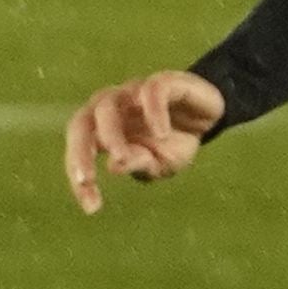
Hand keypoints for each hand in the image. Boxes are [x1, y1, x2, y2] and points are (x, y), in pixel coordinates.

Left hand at [62, 69, 224, 213]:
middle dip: (80, 153)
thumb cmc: (174, 142)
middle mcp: (111, 107)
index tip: (92, 207)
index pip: (80, 149)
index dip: (79, 177)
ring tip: (121, 157)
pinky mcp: (162, 81)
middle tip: (87, 180)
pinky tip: (163, 133)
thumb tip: (114, 166)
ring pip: (107, 105)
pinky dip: (153, 111)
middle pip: (81, 123)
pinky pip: (151, 90)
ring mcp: (133, 91)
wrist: (208, 119)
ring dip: (111, 134)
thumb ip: (137, 163)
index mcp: (102, 129)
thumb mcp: (159, 163)